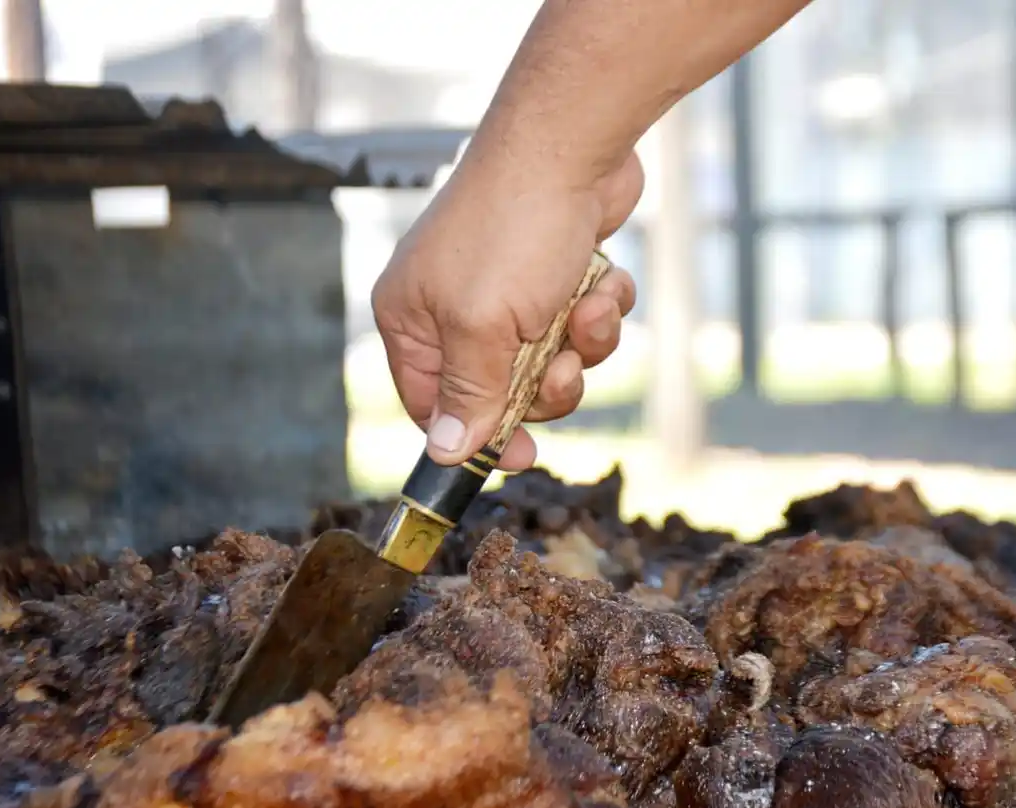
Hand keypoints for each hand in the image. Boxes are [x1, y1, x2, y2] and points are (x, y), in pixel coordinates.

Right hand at [372, 150, 642, 469]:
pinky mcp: (555, 271)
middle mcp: (452, 306)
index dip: (476, 436)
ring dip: (582, 344)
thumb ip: (468, 396)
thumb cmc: (512, 228)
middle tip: (561, 364)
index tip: (522, 454)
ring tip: (588, 306)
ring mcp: (506, 288)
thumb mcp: (482, 328)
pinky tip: (604, 278)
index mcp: (411, 319)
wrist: (574, 145)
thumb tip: (444, 453)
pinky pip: (581, 322)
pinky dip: (600, 307)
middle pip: (501, 392)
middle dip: (546, 385)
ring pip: (552, 361)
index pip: (431, 406)